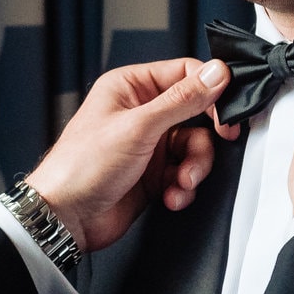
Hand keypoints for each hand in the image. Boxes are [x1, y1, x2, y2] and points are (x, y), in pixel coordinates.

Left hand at [26, 58, 231, 253]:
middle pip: (196, 113)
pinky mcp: (153, 174)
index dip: (211, 90)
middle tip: (219, 143)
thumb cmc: (82, 166)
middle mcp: (142, 113)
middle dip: (205, 137)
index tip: (227, 110)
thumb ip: (182, 100)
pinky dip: (183, 187)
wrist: (65, 218)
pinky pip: (184, 173)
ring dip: (194, 167)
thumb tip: (216, 75)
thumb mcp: (138, 127)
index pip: (184, 74)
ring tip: (182, 181)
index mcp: (131, 87)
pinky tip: (170, 196)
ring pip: (194, 147)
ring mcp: (148, 145)